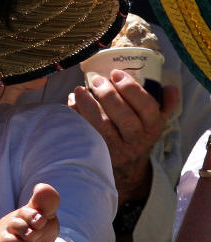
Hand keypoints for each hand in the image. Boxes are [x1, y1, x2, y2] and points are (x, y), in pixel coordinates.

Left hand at [69, 69, 179, 203]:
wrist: (126, 167)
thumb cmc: (138, 135)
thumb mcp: (155, 122)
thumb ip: (165, 105)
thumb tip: (170, 88)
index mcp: (152, 128)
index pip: (147, 107)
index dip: (132, 89)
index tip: (116, 74)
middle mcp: (136, 140)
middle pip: (125, 117)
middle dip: (109, 95)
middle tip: (96, 80)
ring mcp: (115, 148)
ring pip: (102, 126)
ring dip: (88, 105)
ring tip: (80, 89)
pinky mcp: (96, 152)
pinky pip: (85, 132)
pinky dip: (76, 115)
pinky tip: (72, 101)